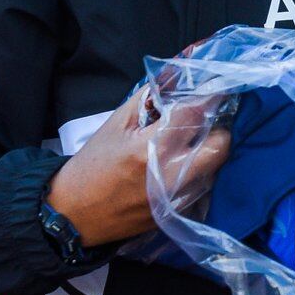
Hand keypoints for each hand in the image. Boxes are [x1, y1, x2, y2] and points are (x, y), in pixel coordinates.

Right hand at [45, 83, 230, 246]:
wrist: (74, 214)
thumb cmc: (93, 164)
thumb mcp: (116, 124)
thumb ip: (148, 98)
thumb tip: (176, 80)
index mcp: (151, 148)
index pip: (194, 113)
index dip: (208, 98)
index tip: (215, 89)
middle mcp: (170, 175)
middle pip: (219, 147)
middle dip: (217, 131)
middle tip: (204, 123)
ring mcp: (176, 199)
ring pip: (216, 169)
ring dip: (209, 154)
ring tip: (191, 145)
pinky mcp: (177, 214)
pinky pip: (203, 189)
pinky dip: (199, 175)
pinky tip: (182, 169)